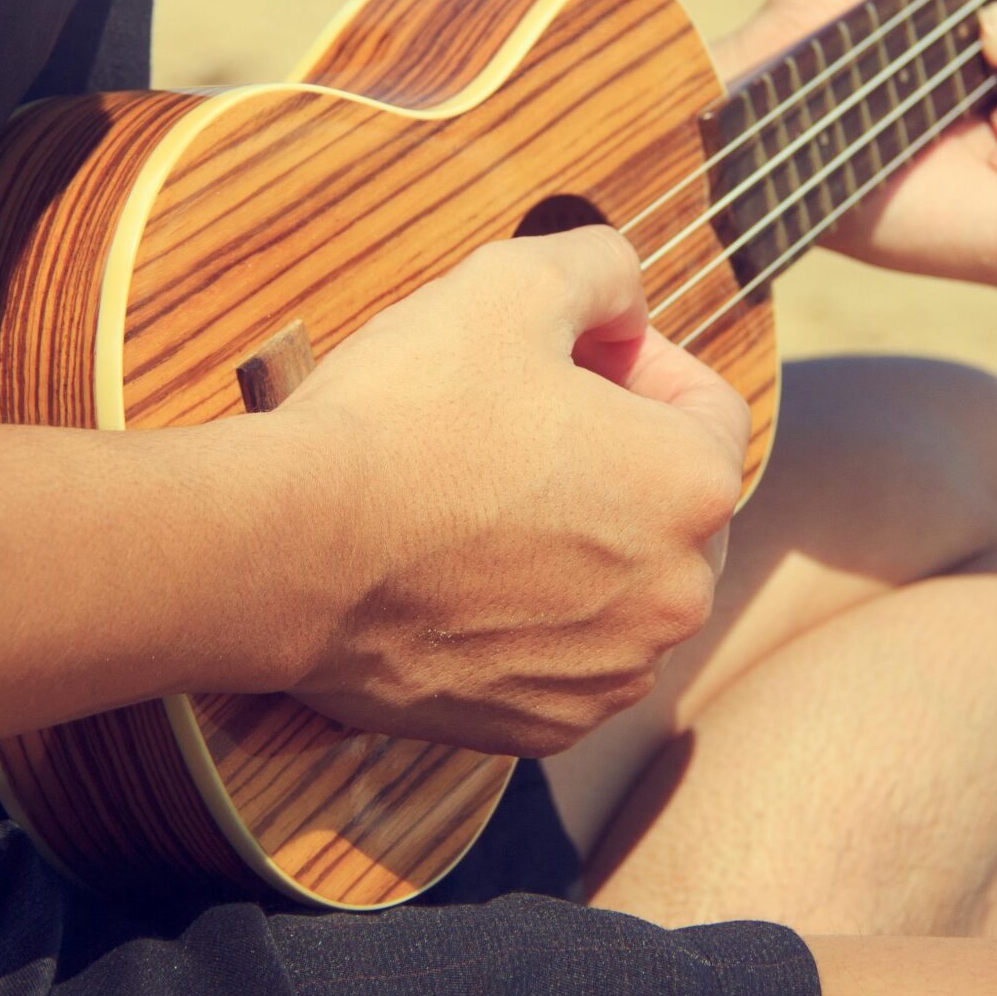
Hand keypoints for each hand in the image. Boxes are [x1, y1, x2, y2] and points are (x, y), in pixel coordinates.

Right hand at [271, 227, 749, 756]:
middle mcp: (677, 597)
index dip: (639, 362)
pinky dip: (528, 618)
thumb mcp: (510, 282)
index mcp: (692, 487)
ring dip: (574, 540)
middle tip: (520, 420)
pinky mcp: (540, 728)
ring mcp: (609, 674)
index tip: (571, 355)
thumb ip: (602, 267)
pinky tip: (458, 572)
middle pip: (670, 504)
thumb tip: (626, 297)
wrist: (288, 553)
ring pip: (619, 586)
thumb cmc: (402, 415)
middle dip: (614, 455)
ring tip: (480, 497)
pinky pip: (561, 658)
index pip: (709, 408)